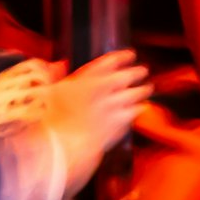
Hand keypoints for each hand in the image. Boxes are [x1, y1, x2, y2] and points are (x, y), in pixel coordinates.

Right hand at [42, 50, 153, 189]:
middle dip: (136, 72)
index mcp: (85, 79)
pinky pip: (134, 112)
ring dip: (143, 90)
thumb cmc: (53, 119)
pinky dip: (139, 108)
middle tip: (143, 70)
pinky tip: (142, 107)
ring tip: (148, 87)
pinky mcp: (119, 123)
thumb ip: (57, 75)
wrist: (63, 144)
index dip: (122, 57)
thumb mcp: (51, 91)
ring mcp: (112, 106)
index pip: (109, 62)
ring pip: (134, 94)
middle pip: (126, 76)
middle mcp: (103, 90)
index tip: (130, 55)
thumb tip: (59, 64)